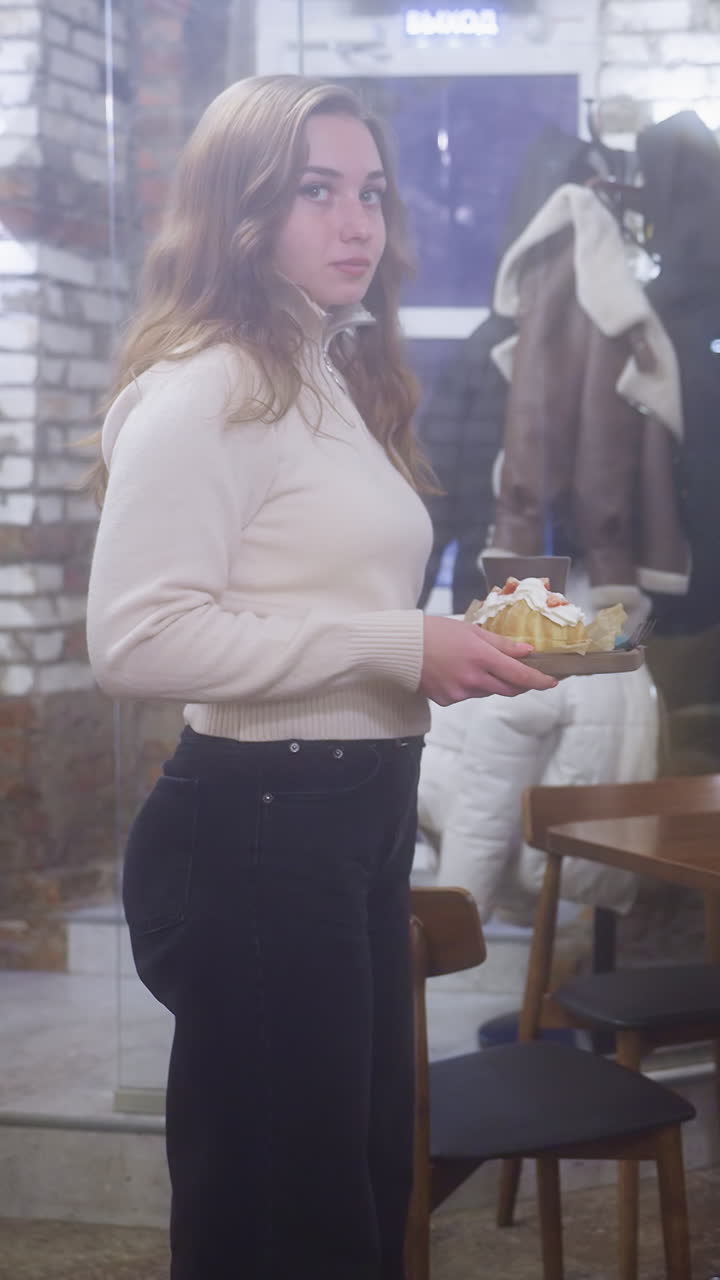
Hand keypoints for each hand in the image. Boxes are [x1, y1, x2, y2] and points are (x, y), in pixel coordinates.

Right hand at [420, 616, 557, 705]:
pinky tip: (457, 671)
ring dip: (493, 682)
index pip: (520, 675)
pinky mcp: (447, 700)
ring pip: (488, 692)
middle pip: (509, 689)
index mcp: (481, 657)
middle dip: (521, 684)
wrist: (401, 647)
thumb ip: (501, 643)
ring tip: (478, 664)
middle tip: (527, 675)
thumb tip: (527, 652)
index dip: (539, 680)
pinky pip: (469, 695)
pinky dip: (471, 686)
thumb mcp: (471, 630)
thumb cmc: (435, 631)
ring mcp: (460, 692)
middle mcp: (473, 679)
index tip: (552, 681)